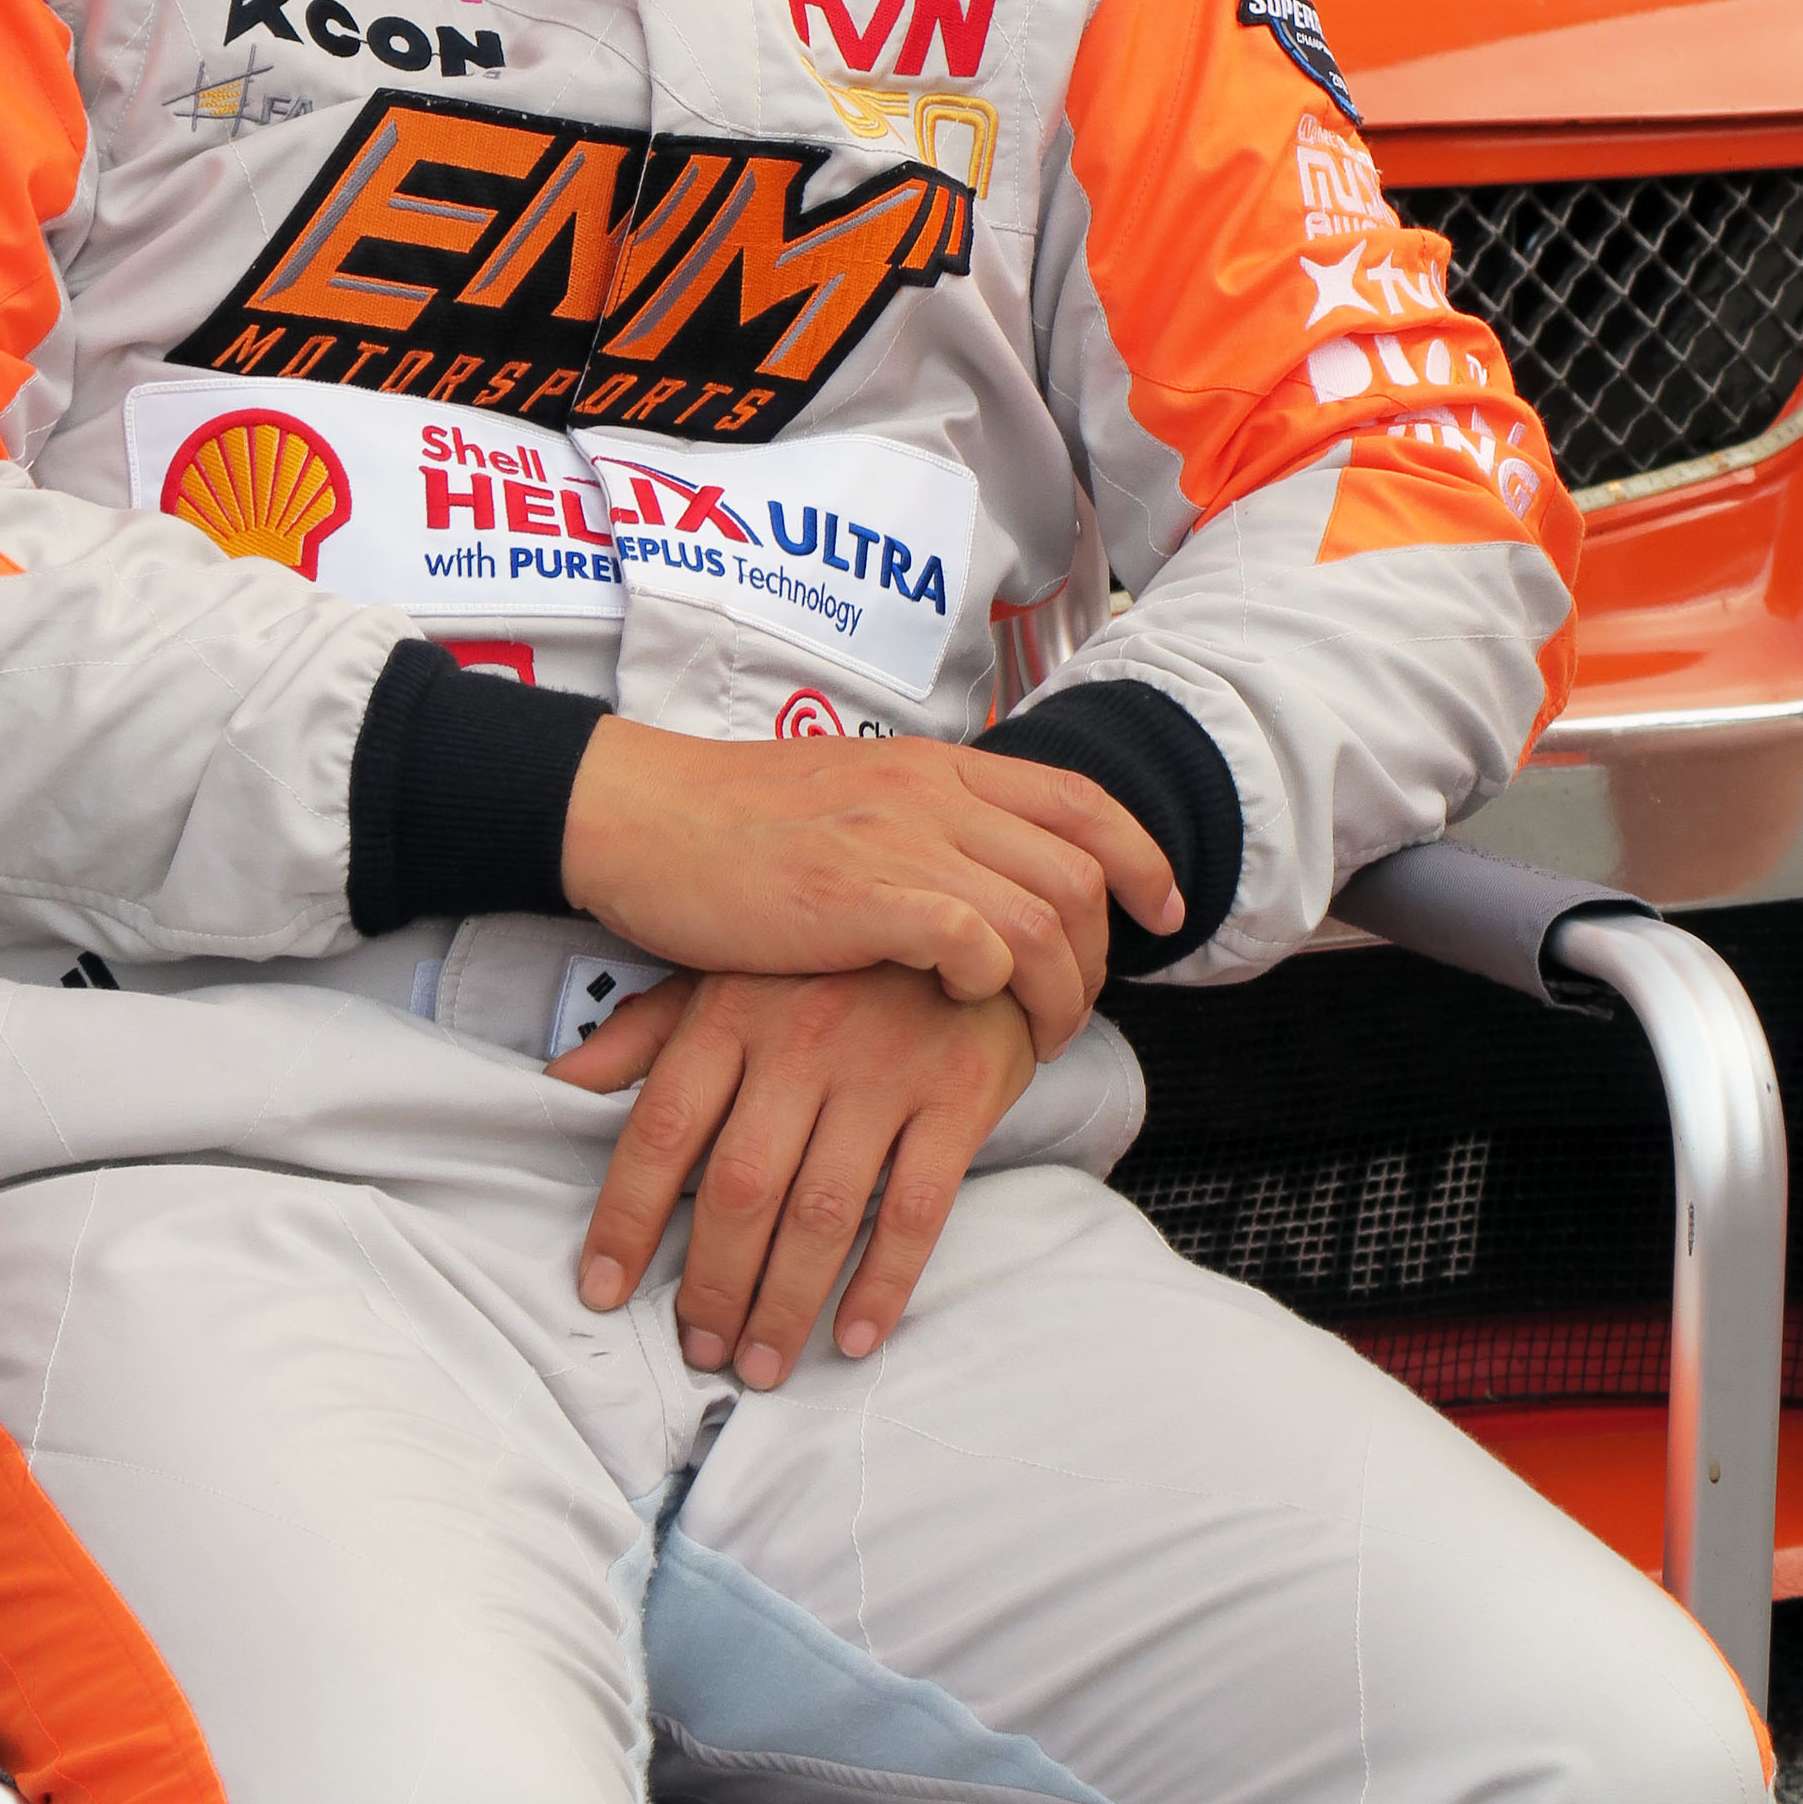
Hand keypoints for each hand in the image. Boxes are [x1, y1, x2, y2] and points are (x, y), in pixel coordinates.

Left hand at [551, 965, 1036, 1384]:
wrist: (970, 916)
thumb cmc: (832, 959)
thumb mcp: (731, 970)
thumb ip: (648, 1030)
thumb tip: (561, 1083)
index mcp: (731, 1010)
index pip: (662, 1129)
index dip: (624, 1217)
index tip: (600, 1289)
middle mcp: (801, 1040)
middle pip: (739, 1187)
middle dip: (711, 1284)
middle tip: (699, 1348)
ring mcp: (883, 1069)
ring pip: (821, 1211)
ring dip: (785, 1303)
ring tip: (761, 1364)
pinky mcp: (958, 1094)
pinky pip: (916, 1208)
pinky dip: (883, 1282)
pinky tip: (855, 1336)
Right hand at [559, 720, 1180, 1053]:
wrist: (641, 819)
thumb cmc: (731, 827)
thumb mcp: (847, 801)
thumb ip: (918, 826)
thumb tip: (976, 876)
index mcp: (934, 766)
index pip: (1079, 799)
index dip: (1139, 857)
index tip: (1161, 912)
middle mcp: (931, 791)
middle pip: (1078, 869)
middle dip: (1102, 953)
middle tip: (1076, 1009)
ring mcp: (899, 839)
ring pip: (1042, 917)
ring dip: (1058, 991)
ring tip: (1036, 1037)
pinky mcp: (861, 895)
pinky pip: (976, 941)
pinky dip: (991, 984)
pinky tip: (961, 1005)